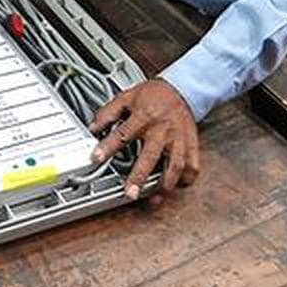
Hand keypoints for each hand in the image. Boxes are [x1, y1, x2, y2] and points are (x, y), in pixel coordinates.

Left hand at [90, 79, 199, 201]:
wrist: (180, 88)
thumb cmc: (152, 95)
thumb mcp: (126, 97)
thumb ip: (108, 112)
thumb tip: (93, 127)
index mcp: (144, 117)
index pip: (123, 134)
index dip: (108, 146)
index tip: (96, 158)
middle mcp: (162, 130)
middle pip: (151, 156)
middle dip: (140, 177)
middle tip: (130, 194)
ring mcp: (178, 139)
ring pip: (175, 166)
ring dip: (165, 184)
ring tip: (154, 198)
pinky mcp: (191, 144)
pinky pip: (193, 165)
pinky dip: (187, 179)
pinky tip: (177, 187)